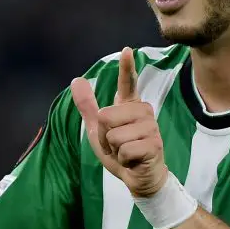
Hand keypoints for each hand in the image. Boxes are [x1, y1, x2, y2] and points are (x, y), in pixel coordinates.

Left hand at [70, 47, 167, 196]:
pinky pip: (124, 149)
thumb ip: (88, 105)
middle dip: (103, 137)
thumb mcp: (98, 129)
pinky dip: (122, 160)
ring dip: (113, 150)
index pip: (127, 82)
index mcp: (130, 106)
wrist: (139, 178)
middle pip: (105, 117)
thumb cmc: (121, 151)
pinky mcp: (153, 145)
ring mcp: (150, 128)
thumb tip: (76, 79)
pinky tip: (133, 161)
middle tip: (117, 145)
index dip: (126, 67)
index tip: (126, 50)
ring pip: (113, 135)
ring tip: (125, 153)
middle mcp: (143, 112)